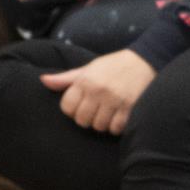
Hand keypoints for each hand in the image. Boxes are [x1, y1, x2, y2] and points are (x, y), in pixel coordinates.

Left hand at [40, 50, 155, 134]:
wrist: (145, 61)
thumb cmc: (113, 66)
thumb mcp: (88, 68)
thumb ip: (66, 79)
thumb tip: (43, 81)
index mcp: (85, 80)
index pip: (67, 107)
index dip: (72, 110)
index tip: (81, 105)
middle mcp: (98, 91)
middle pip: (82, 120)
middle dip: (87, 119)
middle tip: (95, 111)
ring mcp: (115, 100)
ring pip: (99, 126)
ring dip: (102, 123)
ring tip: (108, 113)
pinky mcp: (130, 108)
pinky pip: (116, 128)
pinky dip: (116, 127)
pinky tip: (118, 117)